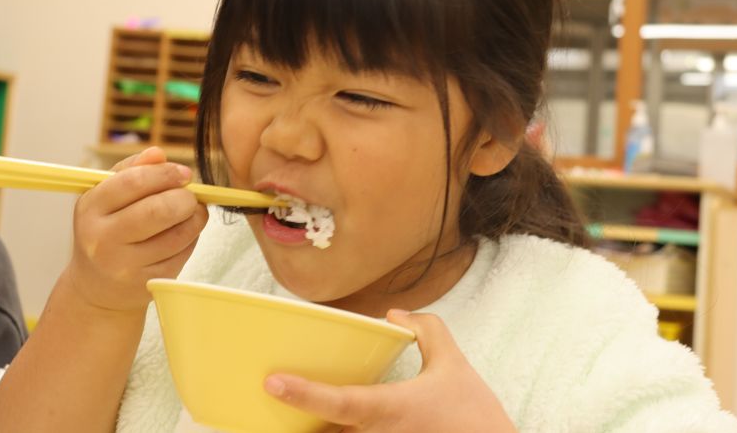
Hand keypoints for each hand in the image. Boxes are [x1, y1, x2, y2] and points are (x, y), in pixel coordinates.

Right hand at [64, 146, 207, 312]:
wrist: (96, 286)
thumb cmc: (106, 229)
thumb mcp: (106, 196)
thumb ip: (131, 169)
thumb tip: (158, 154)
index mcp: (91, 208)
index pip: (132, 182)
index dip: (165, 174)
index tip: (185, 173)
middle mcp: (102, 239)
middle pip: (158, 211)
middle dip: (184, 198)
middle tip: (191, 195)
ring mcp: (124, 265)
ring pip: (177, 235)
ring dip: (194, 219)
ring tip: (192, 211)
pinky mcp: (146, 283)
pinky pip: (181, 254)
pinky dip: (191, 239)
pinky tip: (184, 233)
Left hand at [263, 310, 516, 432]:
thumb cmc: (474, 417)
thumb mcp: (454, 365)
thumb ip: (426, 332)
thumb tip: (395, 315)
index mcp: (389, 409)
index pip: (339, 402)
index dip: (303, 393)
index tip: (273, 382)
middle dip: (291, 425)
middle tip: (262, 406)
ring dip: (311, 432)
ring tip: (283, 419)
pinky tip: (323, 425)